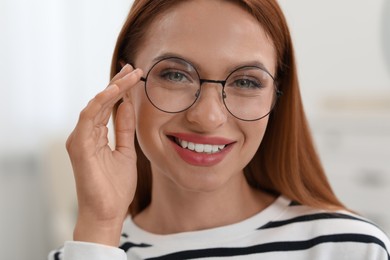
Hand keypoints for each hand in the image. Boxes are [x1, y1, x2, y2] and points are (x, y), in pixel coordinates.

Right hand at [66, 64, 142, 245]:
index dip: (120, 90)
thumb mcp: (126, 151)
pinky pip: (89, 116)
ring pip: (95, 104)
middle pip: (101, 102)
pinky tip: (116, 90)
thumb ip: (124, 129)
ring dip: (113, 88)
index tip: (134, 76)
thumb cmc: (115, 187)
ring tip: (130, 74)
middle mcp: (85, 134)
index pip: (107, 107)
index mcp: (95, 136)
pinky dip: (102, 101)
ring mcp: (80, 139)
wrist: (108, 213)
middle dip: (117, 83)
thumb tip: (128, 106)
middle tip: (133, 68)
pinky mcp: (80, 145)